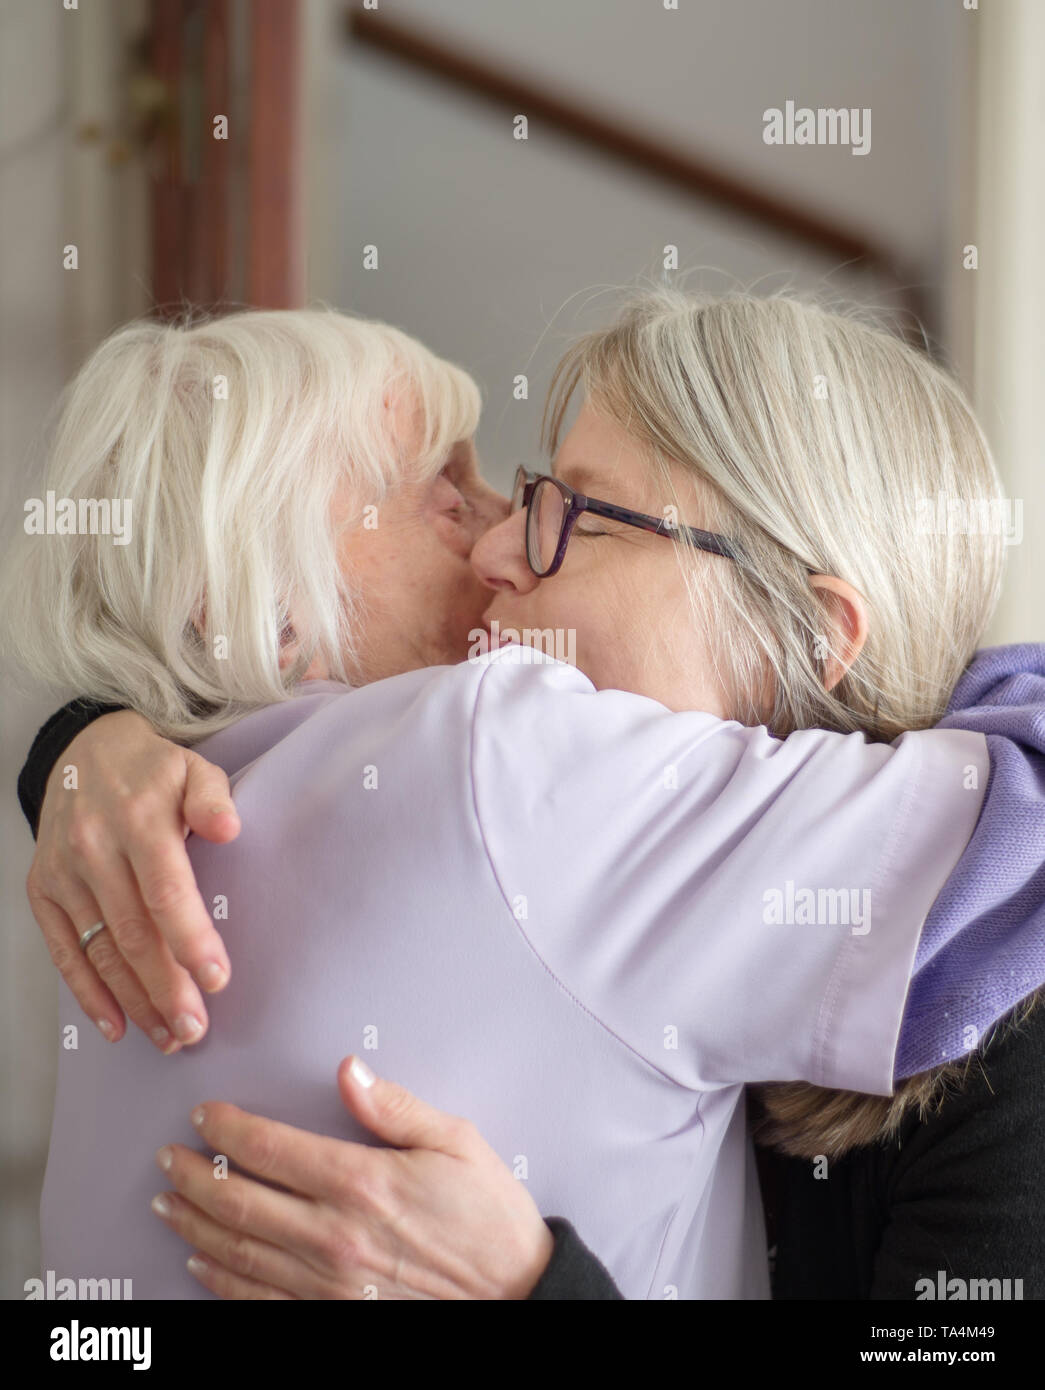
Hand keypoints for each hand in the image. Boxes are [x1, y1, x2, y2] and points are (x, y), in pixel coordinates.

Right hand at [26, 710, 240, 1051]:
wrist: (85, 753)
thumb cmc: (154, 772)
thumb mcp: (193, 768)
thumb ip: (214, 799)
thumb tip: (229, 829)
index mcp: (139, 819)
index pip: (166, 889)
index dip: (190, 938)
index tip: (217, 980)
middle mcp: (94, 848)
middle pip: (133, 932)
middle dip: (166, 987)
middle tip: (195, 1030)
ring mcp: (64, 873)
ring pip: (100, 949)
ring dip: (134, 1000)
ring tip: (168, 1037)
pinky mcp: (42, 890)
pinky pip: (62, 951)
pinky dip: (87, 993)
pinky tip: (116, 1025)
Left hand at [151, 1056, 554, 1299]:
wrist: (515, 1296)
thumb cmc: (489, 1219)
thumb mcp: (455, 1143)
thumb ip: (394, 1106)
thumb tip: (349, 1070)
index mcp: (360, 1182)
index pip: (270, 1149)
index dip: (227, 1129)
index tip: (205, 1115)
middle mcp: (333, 1234)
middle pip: (238, 1200)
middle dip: (194, 1174)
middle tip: (170, 1156)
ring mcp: (326, 1282)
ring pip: (237, 1250)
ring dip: (195, 1223)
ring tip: (169, 1201)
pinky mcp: (330, 1315)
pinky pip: (256, 1299)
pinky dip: (220, 1279)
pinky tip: (201, 1262)